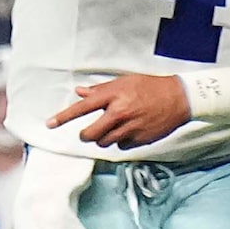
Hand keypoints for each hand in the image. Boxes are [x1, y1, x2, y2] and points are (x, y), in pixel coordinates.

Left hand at [48, 72, 189, 147]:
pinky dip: (122, 141)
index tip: (49, 124)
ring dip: (105, 138)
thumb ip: (101, 90)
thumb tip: (80, 92)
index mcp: (113, 96)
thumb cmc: (152, 87)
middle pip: (90, 135)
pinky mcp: (139, 140)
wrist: (180, 98)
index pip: (82, 108)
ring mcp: (129, 128)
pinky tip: (132, 130)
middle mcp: (119, 113)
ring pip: (104, 143)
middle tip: (91, 131)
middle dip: (87, 135)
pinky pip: (121, 146)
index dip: (64, 117)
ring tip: (118, 126)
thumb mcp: (125, 82)